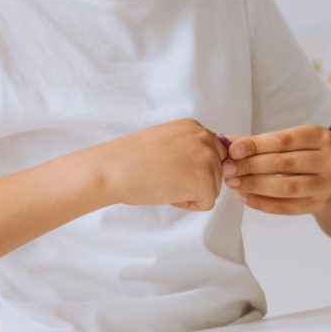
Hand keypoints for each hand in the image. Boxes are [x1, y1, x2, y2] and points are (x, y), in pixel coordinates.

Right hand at [101, 119, 225, 211]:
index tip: (170, 167)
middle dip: (195, 180)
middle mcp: (205, 138)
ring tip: (163, 182)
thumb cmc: (130, 159)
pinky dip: (187, 204)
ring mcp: (208, 159)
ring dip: (189, 192)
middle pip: (217, 171)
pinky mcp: (206, 182)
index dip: (193, 168)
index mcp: (195, 127)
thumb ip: (189, 147)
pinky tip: (167, 192)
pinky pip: (206, 203)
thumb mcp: (166, 142)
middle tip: (165, 176)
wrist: (113, 169)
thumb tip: (206, 165)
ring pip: (213, 188)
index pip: (214, 153)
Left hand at [223, 125, 330, 215]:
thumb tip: (226, 142)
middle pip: (284, 164)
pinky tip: (244, 198)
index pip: (284, 140)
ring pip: (286, 187)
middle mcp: (330, 159)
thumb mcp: (292, 142)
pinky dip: (262, 203)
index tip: (232, 151)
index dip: (256, 145)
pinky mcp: (321, 204)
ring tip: (233, 183)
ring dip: (255, 186)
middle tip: (227, 169)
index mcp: (321, 136)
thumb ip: (261, 142)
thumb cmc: (307, 155)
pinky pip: (287, 207)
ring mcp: (328, 184)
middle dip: (251, 166)